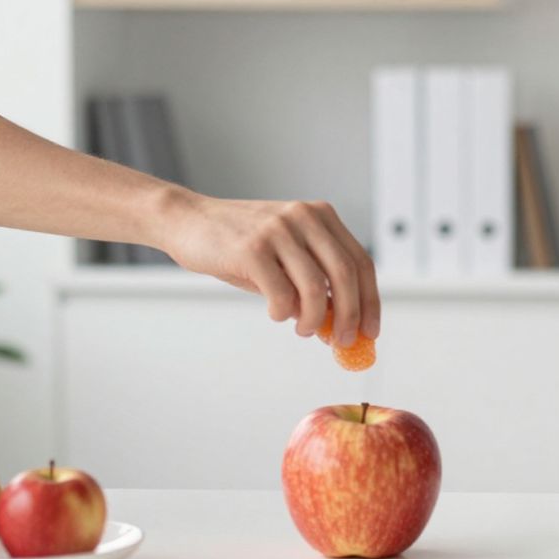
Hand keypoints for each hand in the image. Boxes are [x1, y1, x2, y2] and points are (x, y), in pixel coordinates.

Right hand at [157, 189, 380, 345]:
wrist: (188, 221)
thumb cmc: (240, 245)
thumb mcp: (285, 258)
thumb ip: (315, 284)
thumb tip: (341, 328)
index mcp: (321, 216)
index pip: (361, 262)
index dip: (370, 300)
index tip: (370, 331)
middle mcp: (304, 217)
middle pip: (345, 275)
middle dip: (350, 316)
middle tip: (343, 342)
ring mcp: (279, 230)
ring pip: (315, 288)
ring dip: (313, 320)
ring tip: (303, 329)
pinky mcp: (252, 248)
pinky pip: (281, 294)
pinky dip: (283, 313)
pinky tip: (275, 313)